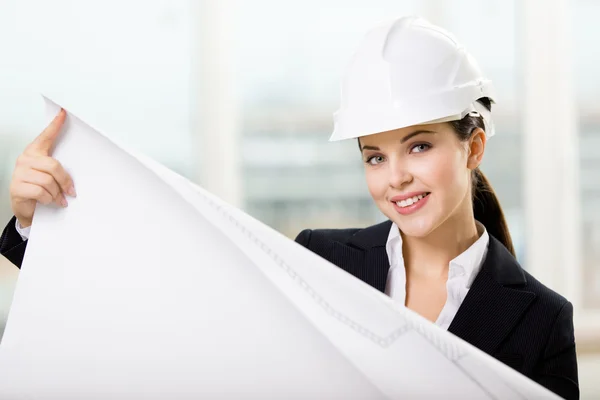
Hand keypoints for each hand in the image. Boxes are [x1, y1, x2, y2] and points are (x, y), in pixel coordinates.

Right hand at [9, 109, 75, 228]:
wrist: (26, 208)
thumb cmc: (40, 188)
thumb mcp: (50, 175)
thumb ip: (58, 168)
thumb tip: (75, 171)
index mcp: (35, 152)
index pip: (46, 136)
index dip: (55, 125)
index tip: (63, 114)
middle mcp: (25, 159)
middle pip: (53, 166)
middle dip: (64, 181)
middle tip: (70, 191)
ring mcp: (19, 173)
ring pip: (48, 181)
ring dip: (56, 193)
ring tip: (57, 198)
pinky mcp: (17, 187)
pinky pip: (41, 192)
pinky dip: (49, 199)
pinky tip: (49, 201)